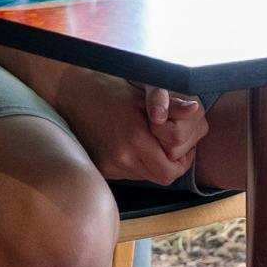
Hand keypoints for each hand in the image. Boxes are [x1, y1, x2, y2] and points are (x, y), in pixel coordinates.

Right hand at [58, 70, 200, 183]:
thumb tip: (194, 108)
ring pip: (146, 177)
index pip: (171, 170)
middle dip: (170, 163)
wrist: (73, 93)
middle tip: (170, 145)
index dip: (183, 159)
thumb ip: (172, 104)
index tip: (183, 145)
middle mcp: (122, 159)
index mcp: (135, 139)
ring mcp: (110, 166)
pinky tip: (130, 144)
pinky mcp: (102, 169)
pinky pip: (129, 174)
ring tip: (148, 140)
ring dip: (153, 163)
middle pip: (161, 177)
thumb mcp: (144, 92)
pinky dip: (136, 163)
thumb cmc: (111, 88)